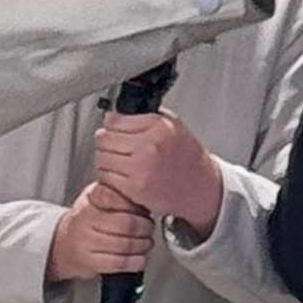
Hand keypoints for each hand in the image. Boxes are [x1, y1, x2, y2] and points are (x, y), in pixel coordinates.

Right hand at [45, 182, 155, 287]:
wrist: (63, 246)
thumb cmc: (86, 221)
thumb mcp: (96, 198)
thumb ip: (117, 192)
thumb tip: (145, 193)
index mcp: (90, 199)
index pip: (113, 196)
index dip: (133, 202)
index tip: (142, 206)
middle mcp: (85, 219)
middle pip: (126, 223)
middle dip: (145, 227)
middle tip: (149, 227)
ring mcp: (86, 242)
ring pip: (125, 244)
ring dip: (143, 245)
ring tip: (146, 242)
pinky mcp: (89, 262)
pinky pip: (119, 263)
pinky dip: (136, 261)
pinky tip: (140, 257)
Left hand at [89, 107, 223, 237]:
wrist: (201, 188)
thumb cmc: (188, 159)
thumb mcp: (174, 126)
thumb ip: (147, 117)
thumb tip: (117, 115)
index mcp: (158, 127)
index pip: (114, 120)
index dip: (110, 125)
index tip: (112, 129)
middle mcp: (149, 145)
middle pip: (104, 138)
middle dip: (105, 143)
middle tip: (113, 147)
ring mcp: (140, 167)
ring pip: (101, 158)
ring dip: (105, 160)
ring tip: (118, 162)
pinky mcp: (135, 187)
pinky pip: (106, 177)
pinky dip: (109, 176)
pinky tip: (121, 175)